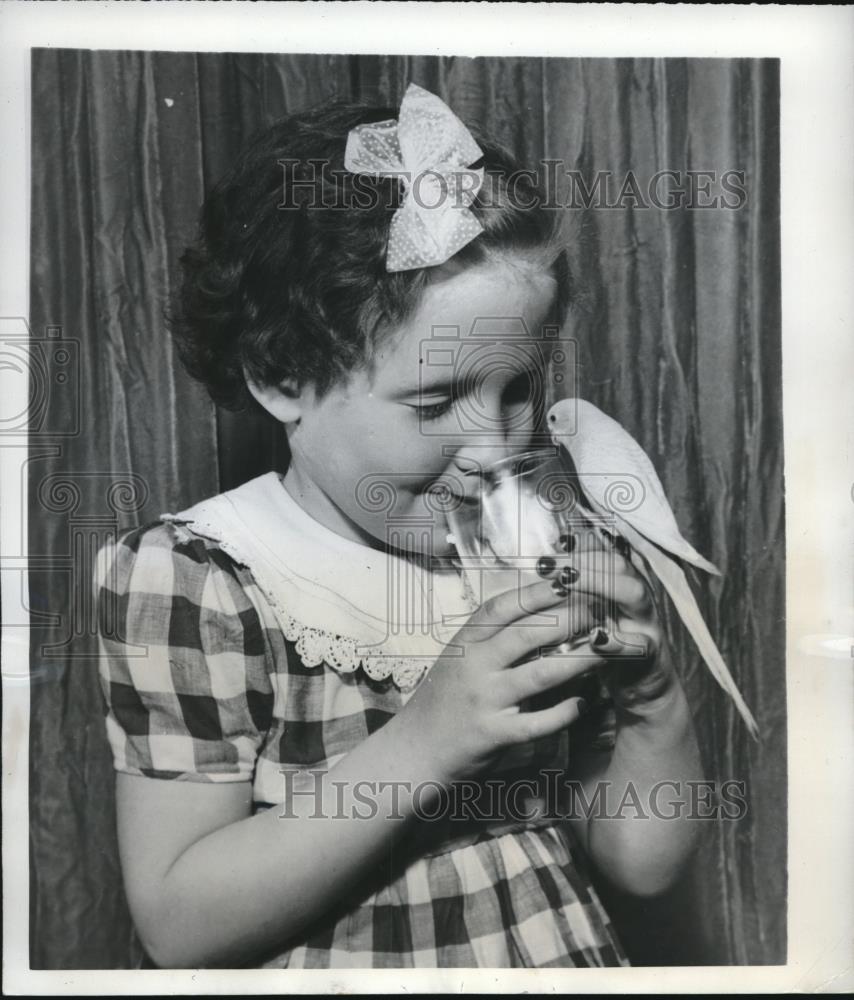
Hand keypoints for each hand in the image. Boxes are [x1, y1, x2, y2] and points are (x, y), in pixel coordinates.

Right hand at [395, 577, 610, 784]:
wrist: (415, 749)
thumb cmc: (444, 699)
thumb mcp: (461, 659)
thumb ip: (494, 639)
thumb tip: (543, 614)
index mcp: (465, 642)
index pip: (502, 607)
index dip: (537, 591)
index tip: (568, 578)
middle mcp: (473, 666)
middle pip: (527, 634)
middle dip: (569, 619)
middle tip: (600, 611)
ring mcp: (483, 700)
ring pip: (540, 673)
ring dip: (579, 661)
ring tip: (606, 651)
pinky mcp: (493, 734)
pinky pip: (537, 722)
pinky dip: (564, 711)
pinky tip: (584, 702)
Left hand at [558, 530, 678, 715]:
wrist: (643, 689)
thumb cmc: (607, 647)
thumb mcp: (590, 615)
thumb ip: (573, 594)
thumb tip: (542, 567)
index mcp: (622, 585)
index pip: (603, 553)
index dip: (578, 547)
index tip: (550, 550)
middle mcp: (636, 597)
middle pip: (617, 566)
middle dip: (582, 560)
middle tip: (550, 565)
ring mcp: (647, 624)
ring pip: (633, 594)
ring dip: (600, 585)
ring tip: (566, 583)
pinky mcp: (651, 656)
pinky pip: (641, 645)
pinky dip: (619, 641)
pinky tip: (597, 638)